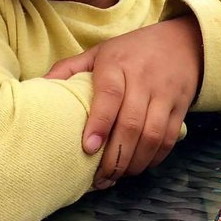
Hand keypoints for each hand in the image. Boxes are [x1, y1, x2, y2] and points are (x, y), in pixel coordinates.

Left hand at [43, 16, 202, 186]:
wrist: (181, 42)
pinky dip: (154, 158)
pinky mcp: (181, 107)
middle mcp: (143, 79)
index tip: (88, 148)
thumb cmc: (132, 51)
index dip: (99, 123)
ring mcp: (165, 94)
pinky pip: (168, 138)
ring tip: (118, 176)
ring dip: (135, 162)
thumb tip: (39, 87)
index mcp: (118, 64)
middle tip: (100, 177)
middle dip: (116, 156)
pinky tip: (139, 166)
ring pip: (152, 135)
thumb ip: (69, 68)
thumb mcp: (99, 52)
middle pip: (132, 123)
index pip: (110, 95)